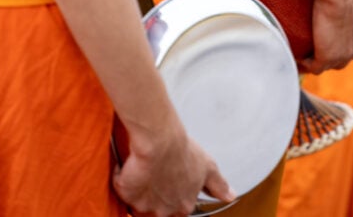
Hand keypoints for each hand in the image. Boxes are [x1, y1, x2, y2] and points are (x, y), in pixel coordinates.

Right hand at [113, 125, 234, 216]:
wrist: (160, 141)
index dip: (174, 193)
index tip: (171, 180)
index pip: (179, 208)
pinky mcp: (125, 194)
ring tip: (145, 166)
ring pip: (138, 201)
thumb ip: (218, 185)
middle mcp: (164, 210)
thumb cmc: (183, 152)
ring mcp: (143, 204)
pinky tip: (131, 163)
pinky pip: (121, 187)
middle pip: (156, 208)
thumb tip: (231, 196)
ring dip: (140, 186)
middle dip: (155, 193)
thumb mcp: (208, 167)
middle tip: (157, 172)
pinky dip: (123, 176)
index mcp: (184, 205)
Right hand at [301, 0, 352, 73]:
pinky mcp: (327, 57)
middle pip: (345, 59)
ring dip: (320, 60)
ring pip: (331, 65)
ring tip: (307, 50)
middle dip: (334, 54)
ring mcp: (344, 55)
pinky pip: (315, 68)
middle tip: (320, 41)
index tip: (334, 35)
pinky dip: (307, 64)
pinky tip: (298, 55)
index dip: (346, 44)